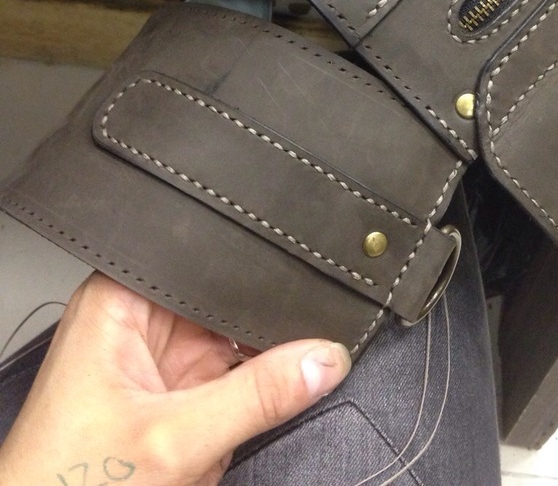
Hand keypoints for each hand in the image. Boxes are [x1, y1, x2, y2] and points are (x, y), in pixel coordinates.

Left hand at [0, 272, 350, 485]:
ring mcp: (162, 359)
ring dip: (264, 360)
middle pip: (228, 299)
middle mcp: (141, 320)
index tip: (314, 279)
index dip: (261, 268)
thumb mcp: (172, 440)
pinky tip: (267, 399)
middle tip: (321, 333)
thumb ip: (256, 396)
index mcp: (121, 300)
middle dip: (269, 321)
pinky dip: (255, 392)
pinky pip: (234, 377)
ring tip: (287, 375)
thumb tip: (323, 359)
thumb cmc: (66, 485)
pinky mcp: (176, 396)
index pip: (207, 262)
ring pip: (237, 339)